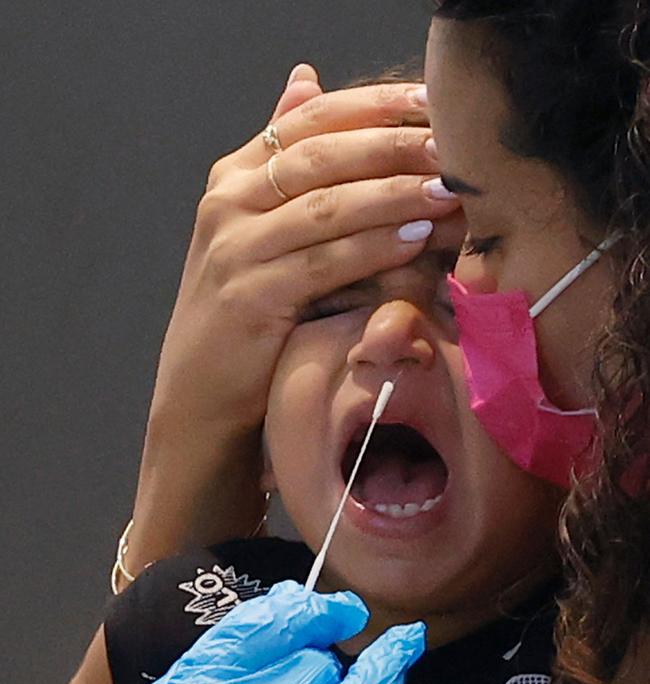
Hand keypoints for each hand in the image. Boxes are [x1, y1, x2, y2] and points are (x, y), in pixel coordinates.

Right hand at [149, 69, 458, 432]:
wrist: (200, 395)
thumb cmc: (245, 314)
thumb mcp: (258, 229)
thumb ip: (284, 162)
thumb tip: (306, 79)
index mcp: (234, 177)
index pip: (309, 119)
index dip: (374, 105)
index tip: (432, 101)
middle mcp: (227, 204)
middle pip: (322, 155)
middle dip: (393, 144)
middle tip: (451, 142)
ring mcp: (234, 250)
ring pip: (326, 205)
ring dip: (393, 193)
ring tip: (447, 188)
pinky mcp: (250, 297)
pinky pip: (324, 262)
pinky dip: (373, 247)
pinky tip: (416, 238)